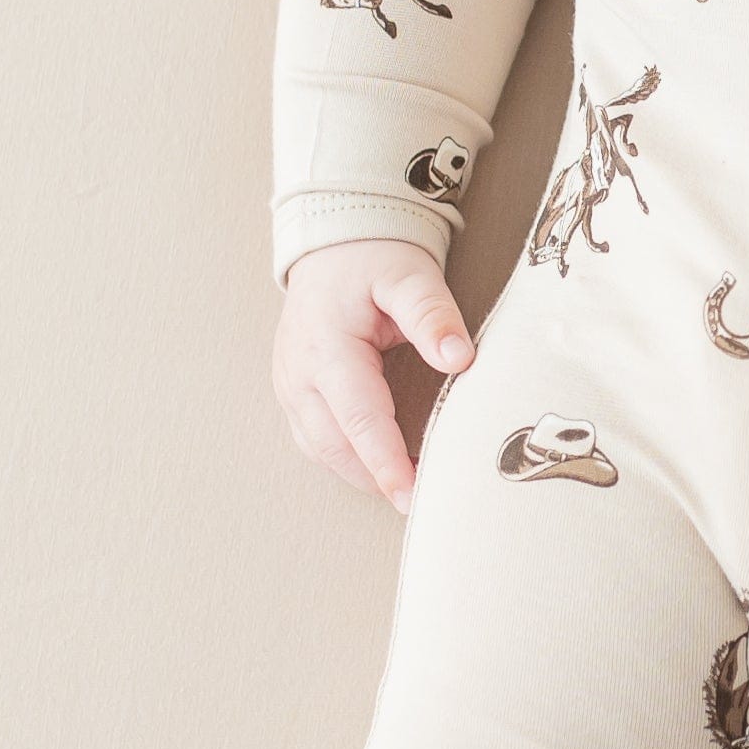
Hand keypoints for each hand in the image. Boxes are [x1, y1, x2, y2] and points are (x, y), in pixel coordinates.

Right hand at [273, 236, 473, 515]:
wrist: (336, 244)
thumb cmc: (373, 260)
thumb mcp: (410, 276)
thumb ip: (433, 316)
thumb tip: (458, 357)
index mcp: (327, 349)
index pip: (359, 419)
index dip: (385, 463)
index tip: (410, 496)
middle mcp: (299, 374)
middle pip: (335, 446)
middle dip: (376, 480)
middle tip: (423, 503)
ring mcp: (290, 386)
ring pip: (321, 450)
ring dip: (361, 474)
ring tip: (409, 488)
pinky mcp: (294, 392)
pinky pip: (315, 439)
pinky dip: (346, 458)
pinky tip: (380, 465)